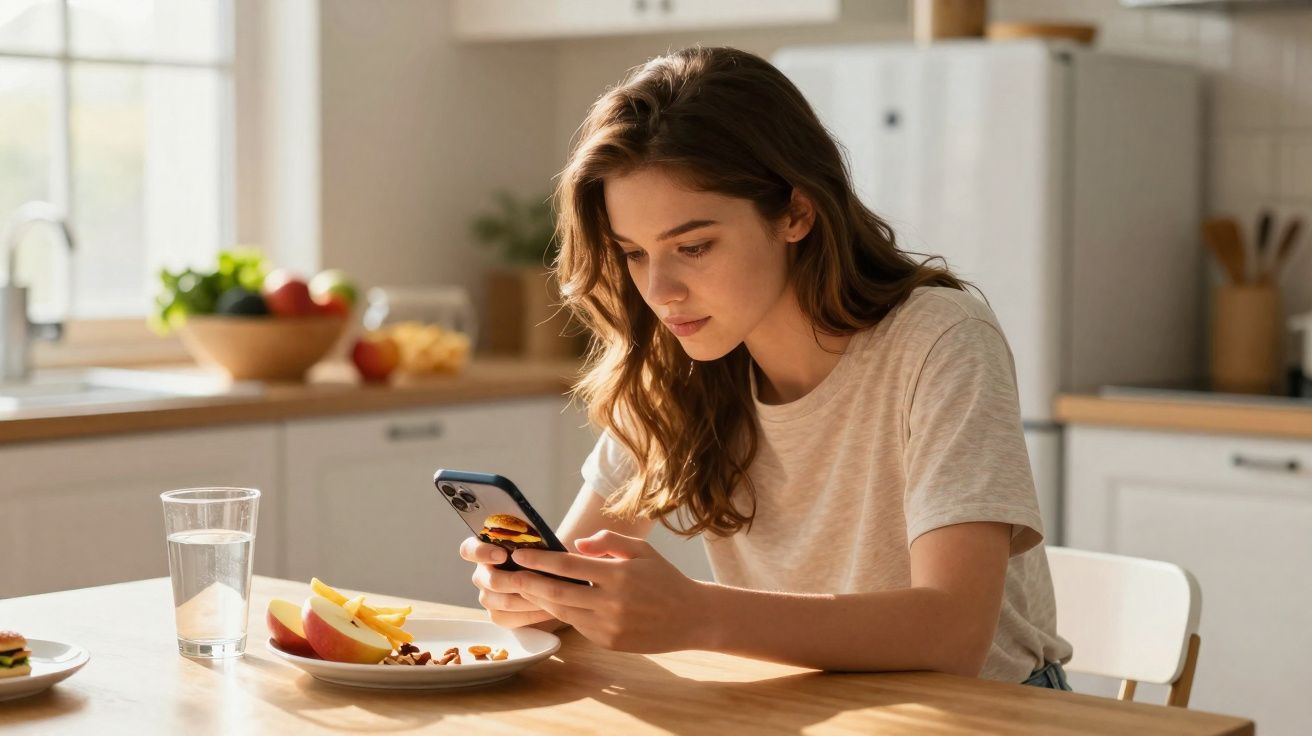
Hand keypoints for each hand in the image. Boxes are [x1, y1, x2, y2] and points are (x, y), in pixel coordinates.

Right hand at [459, 537, 556, 627]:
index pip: (469, 550)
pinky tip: (548, 610)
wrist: (552, 582)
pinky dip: (531, 614)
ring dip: (529, 598)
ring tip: (552, 595)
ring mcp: (487, 596)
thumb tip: (538, 543)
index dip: (482, 553)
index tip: (502, 555)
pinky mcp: (497, 616)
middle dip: (515, 581)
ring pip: (503, 601)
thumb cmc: (543, 556)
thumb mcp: (537, 545)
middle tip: (535, 579)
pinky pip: (510, 618)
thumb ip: (530, 543)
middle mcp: (482, 574)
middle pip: (490, 580)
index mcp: (485, 550)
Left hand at [506, 530, 712, 652]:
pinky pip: (577, 626)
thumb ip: (609, 541)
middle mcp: (611, 603)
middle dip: (527, 582)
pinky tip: (548, 603)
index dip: (539, 560)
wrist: (691, 617)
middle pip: (557, 593)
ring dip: (538, 600)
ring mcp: (609, 626)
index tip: (518, 554)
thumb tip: (576, 545)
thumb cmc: (664, 578)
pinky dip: (561, 614)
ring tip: (520, 587)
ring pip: (562, 612)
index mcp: (618, 575)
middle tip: (504, 574)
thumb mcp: (642, 549)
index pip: (568, 567)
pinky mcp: (608, 642)